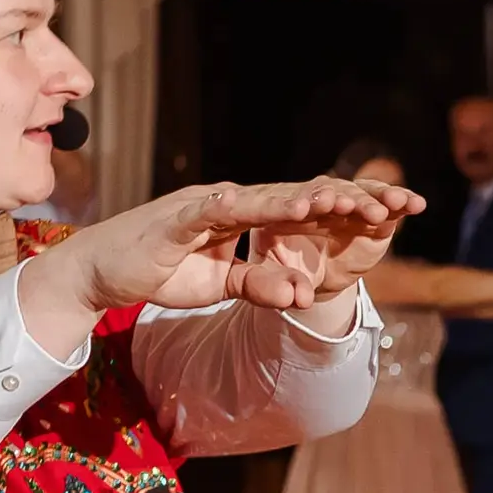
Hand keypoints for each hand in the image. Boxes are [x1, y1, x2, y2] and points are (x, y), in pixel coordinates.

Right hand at [28, 177, 422, 334]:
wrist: (99, 273)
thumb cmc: (157, 274)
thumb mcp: (221, 287)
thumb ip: (259, 286)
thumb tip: (300, 294)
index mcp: (244, 214)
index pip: (304, 212)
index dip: (347, 213)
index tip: (393, 218)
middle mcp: (229, 201)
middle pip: (295, 197)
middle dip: (345, 200)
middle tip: (393, 202)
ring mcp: (203, 204)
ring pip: (261, 200)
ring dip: (298, 201)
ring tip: (338, 201)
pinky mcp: (176, 217)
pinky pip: (212, 210)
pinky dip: (237, 207)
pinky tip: (263, 205)